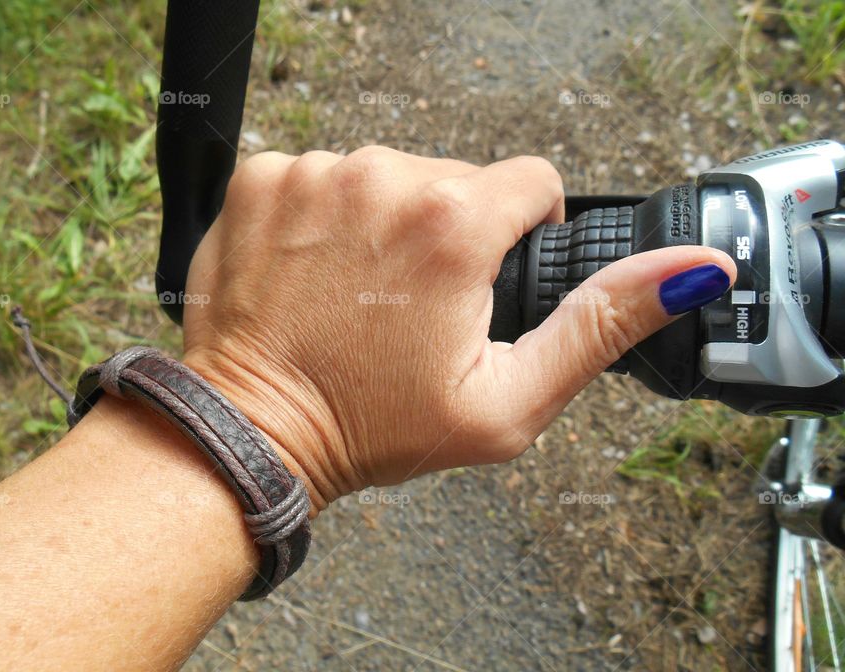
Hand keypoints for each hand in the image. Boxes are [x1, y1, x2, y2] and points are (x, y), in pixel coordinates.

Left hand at [181, 146, 734, 513]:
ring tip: (360, 295)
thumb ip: (602, 325)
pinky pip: (319, 177)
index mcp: (453, 225)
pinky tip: (314, 275)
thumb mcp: (508, 399)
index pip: (530, 181)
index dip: (524, 231)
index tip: (490, 277)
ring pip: (386, 176)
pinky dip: (324, 218)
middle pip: (454, 179)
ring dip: (384, 225)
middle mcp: (382, 178)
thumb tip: (692, 270)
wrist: (252, 432)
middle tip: (415, 305)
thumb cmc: (371, 427)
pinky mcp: (261, 180)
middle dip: (450, 233)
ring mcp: (313, 174)